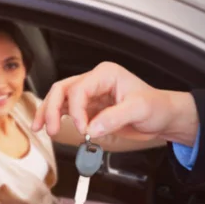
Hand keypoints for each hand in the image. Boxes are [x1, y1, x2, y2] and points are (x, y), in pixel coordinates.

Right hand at [32, 62, 199, 145]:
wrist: (163, 117)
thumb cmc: (156, 107)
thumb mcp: (139, 110)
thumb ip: (114, 118)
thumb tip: (90, 128)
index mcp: (105, 74)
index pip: (79, 89)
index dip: (76, 110)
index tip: (83, 129)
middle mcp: (94, 81)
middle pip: (62, 90)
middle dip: (51, 109)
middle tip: (51, 129)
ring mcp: (89, 94)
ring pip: (59, 98)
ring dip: (47, 112)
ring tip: (41, 128)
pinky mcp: (88, 107)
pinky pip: (65, 110)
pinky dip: (55, 118)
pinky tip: (49, 127)